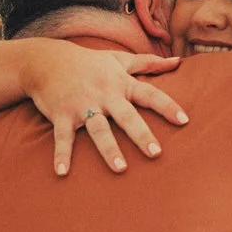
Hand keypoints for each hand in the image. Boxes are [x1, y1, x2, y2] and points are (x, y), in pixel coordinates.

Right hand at [23, 41, 187, 174]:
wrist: (46, 60)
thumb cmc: (88, 62)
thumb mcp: (118, 59)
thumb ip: (148, 63)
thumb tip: (178, 62)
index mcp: (121, 83)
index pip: (150, 94)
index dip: (168, 107)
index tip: (184, 121)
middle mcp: (104, 95)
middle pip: (127, 116)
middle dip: (141, 134)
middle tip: (156, 153)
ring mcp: (82, 106)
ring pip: (98, 129)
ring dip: (109, 149)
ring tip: (121, 169)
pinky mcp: (61, 115)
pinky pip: (62, 137)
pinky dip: (62, 154)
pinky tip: (62, 172)